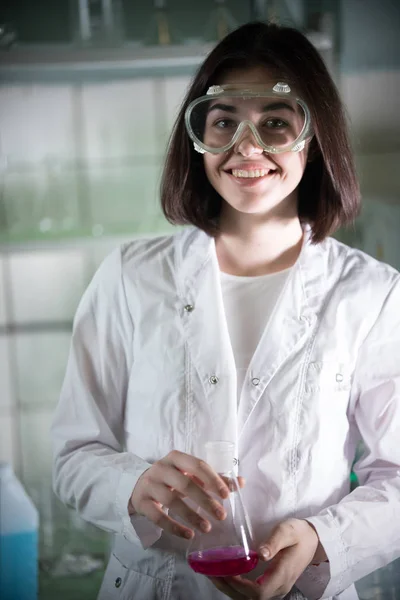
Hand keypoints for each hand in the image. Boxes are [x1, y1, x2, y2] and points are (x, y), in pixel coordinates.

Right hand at [129, 450, 232, 538]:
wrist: (139, 485)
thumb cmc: (171, 479)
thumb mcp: (189, 475)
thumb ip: (213, 479)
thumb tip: (241, 482)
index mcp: (176, 457)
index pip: (197, 465)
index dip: (213, 479)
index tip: (227, 496)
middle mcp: (161, 467)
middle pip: (185, 483)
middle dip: (205, 500)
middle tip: (222, 516)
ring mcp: (150, 484)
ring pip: (172, 501)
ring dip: (191, 516)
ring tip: (207, 528)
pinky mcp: (142, 502)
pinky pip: (158, 516)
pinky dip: (174, 527)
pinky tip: (188, 535)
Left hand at [209, 518, 323, 598]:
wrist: (314, 540)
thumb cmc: (299, 533)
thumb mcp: (287, 530)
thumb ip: (274, 542)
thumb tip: (260, 554)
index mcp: (283, 574)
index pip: (258, 592)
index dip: (239, 586)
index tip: (224, 572)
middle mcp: (279, 587)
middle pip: (251, 599)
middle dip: (229, 588)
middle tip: (210, 572)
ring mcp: (276, 588)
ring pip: (250, 599)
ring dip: (230, 589)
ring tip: (213, 574)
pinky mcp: (272, 585)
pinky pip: (252, 593)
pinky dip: (237, 587)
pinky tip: (226, 575)